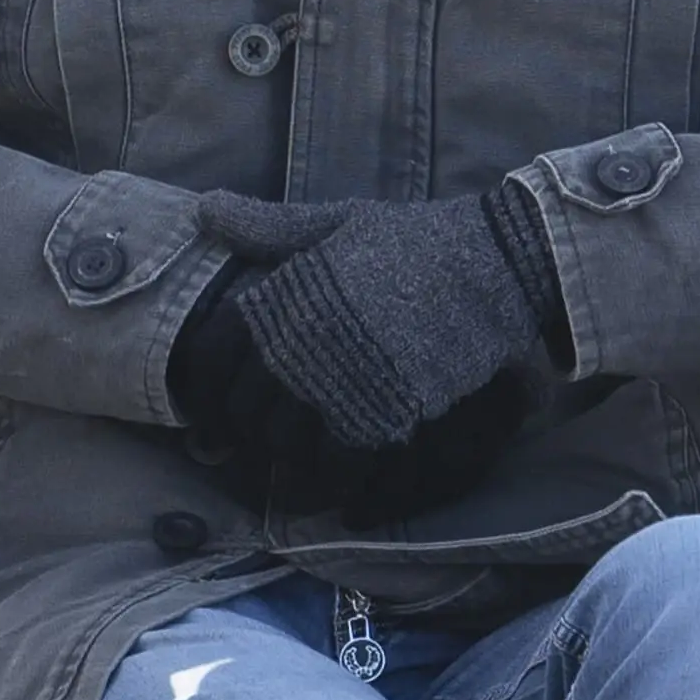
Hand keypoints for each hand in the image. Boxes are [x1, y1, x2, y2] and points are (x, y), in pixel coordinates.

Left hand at [166, 183, 570, 517]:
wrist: (495, 261)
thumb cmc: (417, 240)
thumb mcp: (340, 223)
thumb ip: (271, 227)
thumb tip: (204, 211)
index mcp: (282, 294)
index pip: (213, 355)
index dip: (204, 396)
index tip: (209, 420)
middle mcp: (300, 339)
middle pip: (246, 410)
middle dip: (247, 435)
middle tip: (258, 449)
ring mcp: (341, 379)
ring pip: (286, 444)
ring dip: (286, 465)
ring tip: (295, 474)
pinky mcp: (386, 412)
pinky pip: (338, 464)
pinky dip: (331, 482)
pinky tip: (337, 489)